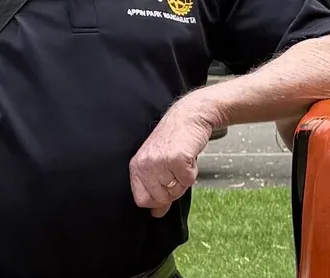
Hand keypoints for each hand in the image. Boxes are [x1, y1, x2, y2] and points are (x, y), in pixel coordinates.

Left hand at [130, 97, 217, 217]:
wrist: (190, 116)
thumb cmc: (175, 140)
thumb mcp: (159, 163)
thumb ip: (156, 189)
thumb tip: (156, 214)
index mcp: (136, 167)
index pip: (142, 200)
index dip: (157, 198)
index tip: (166, 186)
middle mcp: (145, 165)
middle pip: (160, 197)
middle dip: (173, 189)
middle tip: (177, 169)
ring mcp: (161, 162)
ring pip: (175, 191)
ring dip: (184, 180)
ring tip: (183, 161)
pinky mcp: (178, 159)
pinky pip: (188, 181)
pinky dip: (193, 172)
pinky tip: (190, 158)